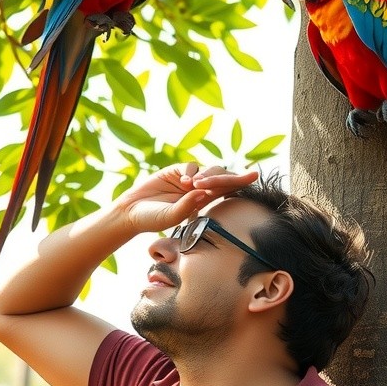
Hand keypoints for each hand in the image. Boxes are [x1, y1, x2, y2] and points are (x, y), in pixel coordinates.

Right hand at [117, 162, 259, 235]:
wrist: (132, 212)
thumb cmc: (153, 220)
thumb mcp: (172, 217)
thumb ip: (187, 206)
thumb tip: (203, 191)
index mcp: (204, 202)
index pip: (228, 190)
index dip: (241, 181)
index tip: (255, 175)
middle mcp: (199, 189)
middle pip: (222, 177)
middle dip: (228, 178)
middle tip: (234, 179)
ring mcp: (188, 178)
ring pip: (208, 170)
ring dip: (207, 177)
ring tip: (195, 186)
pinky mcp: (176, 170)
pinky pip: (191, 165)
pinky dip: (191, 171)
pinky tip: (184, 182)